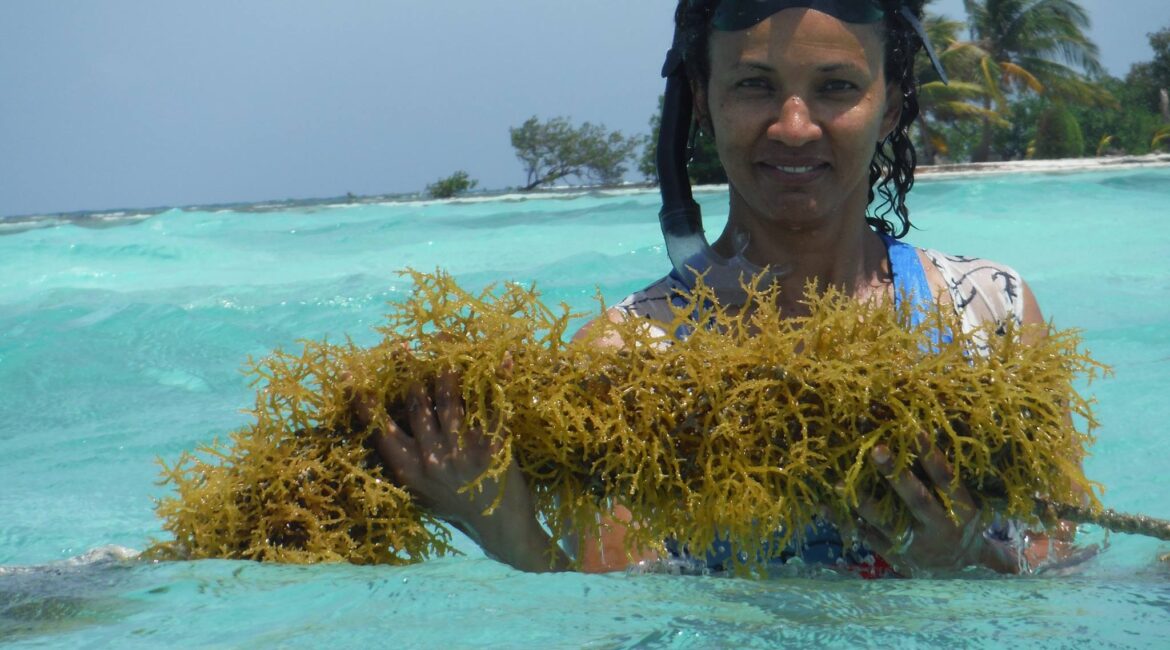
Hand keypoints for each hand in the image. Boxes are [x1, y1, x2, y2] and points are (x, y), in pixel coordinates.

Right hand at [353, 369, 565, 571]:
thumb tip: (385, 425)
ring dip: (446, 370)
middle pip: (417, 405)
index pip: (381, 430)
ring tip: (444, 343)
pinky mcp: (494, 445)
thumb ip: (405, 460)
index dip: (365, 403)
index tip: (352, 377)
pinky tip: (503, 358)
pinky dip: (498, 380)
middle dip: (408, 372)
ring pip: (450, 400)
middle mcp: (433, 458)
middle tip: (402, 348)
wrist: (498, 524)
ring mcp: (464, 451)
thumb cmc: (455, 505)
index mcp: (410, 470)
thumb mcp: (421, 490)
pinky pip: (494, 406)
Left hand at [848, 435, 1019, 575]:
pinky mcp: (894, 554)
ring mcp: (914, 543)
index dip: (932, 456)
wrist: (960, 569)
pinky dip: (843, 521)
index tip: (915, 430)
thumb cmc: (960, 523)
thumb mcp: (964, 503)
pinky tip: (823, 507)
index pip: (946, 480)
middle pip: (916, 499)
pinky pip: (866, 535)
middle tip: (877, 450)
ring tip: (838, 484)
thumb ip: (944, 480)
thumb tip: (916, 437)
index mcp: (959, 510)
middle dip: (896, 476)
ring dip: (862, 501)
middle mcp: (937, 527)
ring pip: (886, 522)